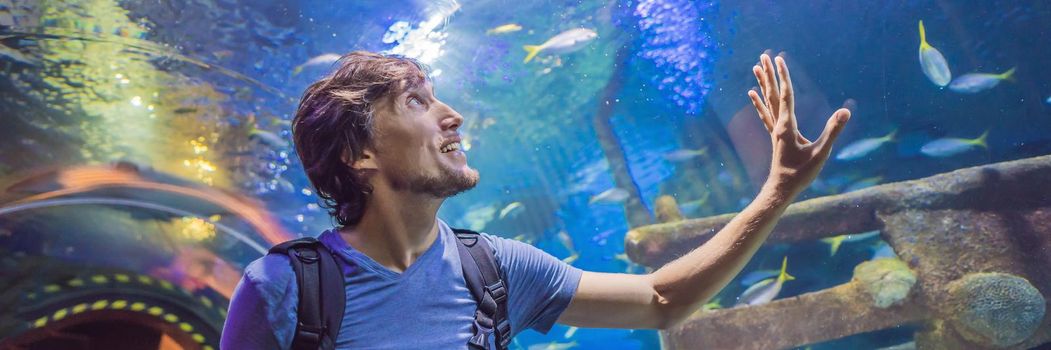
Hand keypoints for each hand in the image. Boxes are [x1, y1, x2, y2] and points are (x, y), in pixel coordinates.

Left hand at [747, 53, 850, 197]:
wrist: (781, 189)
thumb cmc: (801, 174)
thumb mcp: (821, 153)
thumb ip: (833, 132)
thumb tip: (845, 112)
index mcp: (787, 126)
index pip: (786, 95)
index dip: (784, 76)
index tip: (779, 59)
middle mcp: (778, 125)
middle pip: (773, 94)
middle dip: (769, 74)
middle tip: (763, 55)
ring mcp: (774, 130)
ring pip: (767, 101)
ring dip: (763, 83)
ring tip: (755, 67)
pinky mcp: (775, 136)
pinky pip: (765, 113)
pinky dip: (759, 101)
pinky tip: (752, 94)